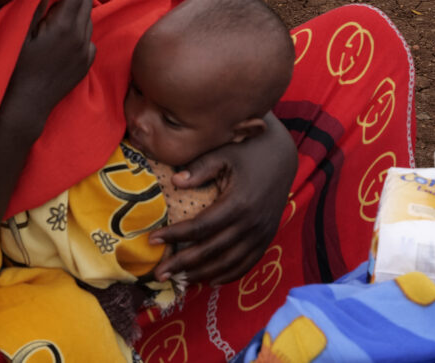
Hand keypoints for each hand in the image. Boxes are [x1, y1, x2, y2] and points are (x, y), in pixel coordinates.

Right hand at [4, 0, 95, 121]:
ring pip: (88, 17)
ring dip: (77, 5)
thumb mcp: (19, 33)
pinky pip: (87, 36)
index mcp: (65, 26)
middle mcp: (81, 37)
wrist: (24, 107)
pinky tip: (63, 27)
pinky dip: (79, 25)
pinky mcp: (86, 64)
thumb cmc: (14, 69)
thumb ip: (36, 5)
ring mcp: (86, 52)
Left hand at [148, 113, 297, 284]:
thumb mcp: (223, 153)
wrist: (282, 157)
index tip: (152, 239)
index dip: (175, 236)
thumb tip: (174, 182)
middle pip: (211, 251)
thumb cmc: (247, 152)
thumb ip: (200, 168)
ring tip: (179, 281)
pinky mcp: (267, 238)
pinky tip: (210, 281)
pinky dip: (228, 275)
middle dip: (183, 264)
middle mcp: (251, 224)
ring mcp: (261, 234)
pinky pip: (247, 264)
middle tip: (159, 274)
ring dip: (203, 275)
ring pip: (228, 263)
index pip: (200, 227)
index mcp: (238, 203)